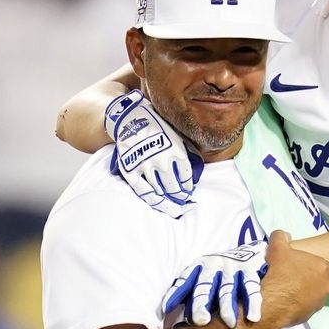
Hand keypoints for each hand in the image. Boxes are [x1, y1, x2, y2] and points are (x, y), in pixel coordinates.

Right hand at [106, 91, 201, 218]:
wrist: (130, 118)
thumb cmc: (156, 125)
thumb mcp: (176, 134)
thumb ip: (187, 150)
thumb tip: (198, 166)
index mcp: (176, 152)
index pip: (186, 178)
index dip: (188, 188)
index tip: (188, 193)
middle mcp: (162, 161)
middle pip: (174, 188)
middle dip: (180, 198)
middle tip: (184, 204)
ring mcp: (146, 167)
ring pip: (160, 193)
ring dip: (169, 203)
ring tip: (175, 210)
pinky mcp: (131, 170)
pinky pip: (143, 191)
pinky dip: (153, 200)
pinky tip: (159, 204)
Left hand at [163, 242, 268, 327]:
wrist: (249, 250)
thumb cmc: (219, 273)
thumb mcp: (202, 278)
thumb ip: (189, 294)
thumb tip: (169, 314)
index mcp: (198, 267)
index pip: (184, 281)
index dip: (175, 294)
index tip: (166, 309)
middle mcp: (213, 266)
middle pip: (205, 287)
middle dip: (202, 304)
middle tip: (201, 321)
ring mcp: (231, 268)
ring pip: (228, 289)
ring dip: (228, 306)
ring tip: (230, 323)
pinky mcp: (250, 270)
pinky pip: (251, 288)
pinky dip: (253, 303)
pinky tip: (253, 317)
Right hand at [261, 231, 328, 326]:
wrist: (272, 303)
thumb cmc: (280, 274)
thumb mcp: (277, 249)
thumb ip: (281, 238)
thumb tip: (283, 235)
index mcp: (323, 269)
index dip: (327, 272)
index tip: (315, 271)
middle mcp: (325, 287)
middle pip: (328, 286)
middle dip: (318, 283)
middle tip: (303, 280)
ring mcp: (317, 303)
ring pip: (317, 298)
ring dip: (309, 295)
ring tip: (292, 291)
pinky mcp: (308, 316)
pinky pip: (306, 309)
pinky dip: (299, 306)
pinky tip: (287, 302)